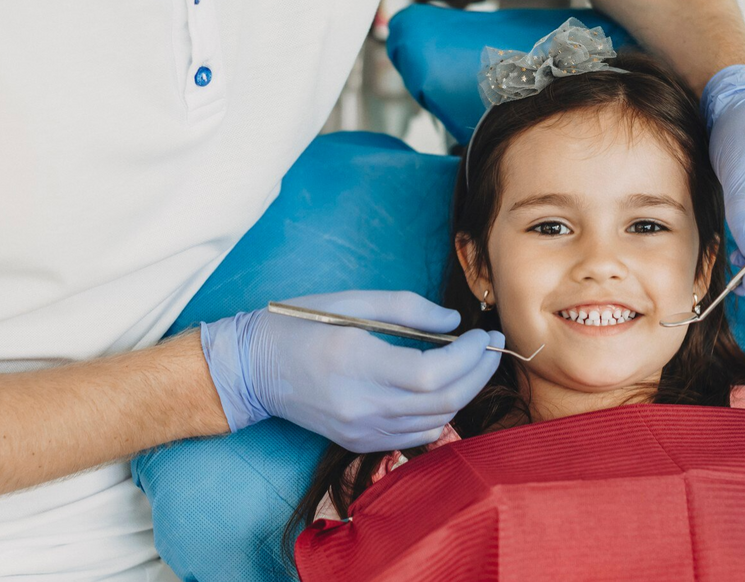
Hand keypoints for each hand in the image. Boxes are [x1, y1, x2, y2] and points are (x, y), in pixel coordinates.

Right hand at [199, 290, 503, 452]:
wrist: (252, 370)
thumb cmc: (299, 325)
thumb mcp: (350, 301)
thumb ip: (406, 310)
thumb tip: (453, 322)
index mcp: (357, 362)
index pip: (433, 374)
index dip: (469, 356)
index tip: (481, 334)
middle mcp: (361, 404)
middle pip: (442, 402)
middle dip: (478, 373)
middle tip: (492, 346)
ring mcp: (360, 430)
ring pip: (435, 422)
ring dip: (464, 393)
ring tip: (474, 363)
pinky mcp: (359, 443)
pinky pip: (415, 436)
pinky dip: (440, 414)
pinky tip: (444, 389)